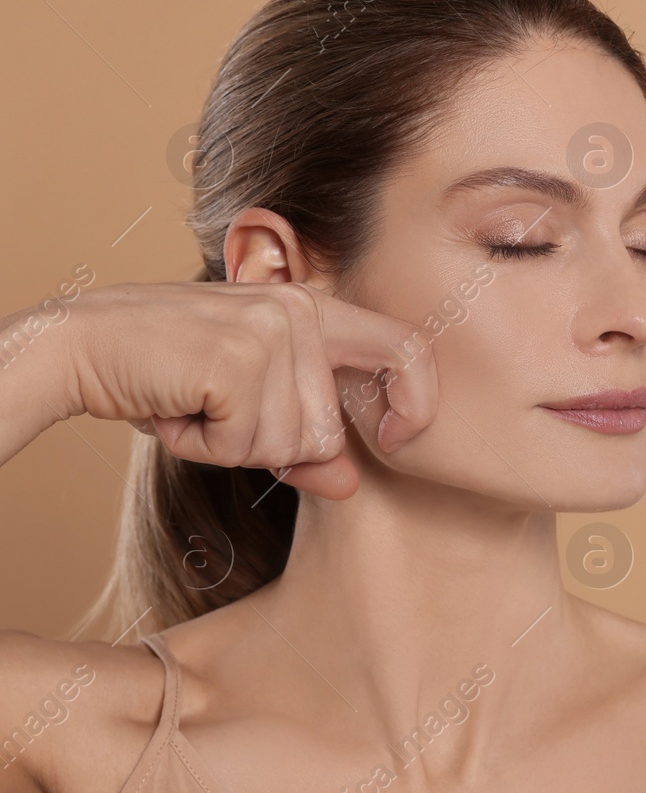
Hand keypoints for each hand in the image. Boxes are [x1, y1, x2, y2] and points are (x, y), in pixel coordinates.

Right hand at [61, 281, 437, 498]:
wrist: (80, 344)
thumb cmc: (169, 373)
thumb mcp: (246, 405)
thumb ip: (303, 441)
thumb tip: (350, 483)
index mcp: (316, 309)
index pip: (407, 348)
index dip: (417, 401)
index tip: (393, 438)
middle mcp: (301, 311)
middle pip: (328, 434)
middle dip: (269, 446)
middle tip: (218, 409)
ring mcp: (271, 332)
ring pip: (287, 446)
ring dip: (230, 446)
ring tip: (194, 402)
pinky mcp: (238, 360)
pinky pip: (243, 448)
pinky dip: (202, 446)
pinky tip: (177, 406)